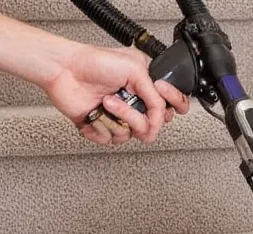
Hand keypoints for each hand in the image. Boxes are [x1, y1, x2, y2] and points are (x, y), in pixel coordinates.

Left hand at [44, 44, 190, 144]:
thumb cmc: (93, 62)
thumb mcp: (135, 68)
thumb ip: (155, 95)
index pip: (176, 104)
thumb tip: (160, 115)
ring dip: (118, 118)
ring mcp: (123, 117)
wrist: (64, 71)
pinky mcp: (106, 127)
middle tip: (125, 99)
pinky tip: (96, 113)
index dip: (174, 103)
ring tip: (106, 102)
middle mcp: (138, 103)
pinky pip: (114, 140)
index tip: (160, 92)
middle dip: (138, 114)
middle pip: (156, 125)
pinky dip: (102, 127)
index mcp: (149, 86)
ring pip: (135, 134)